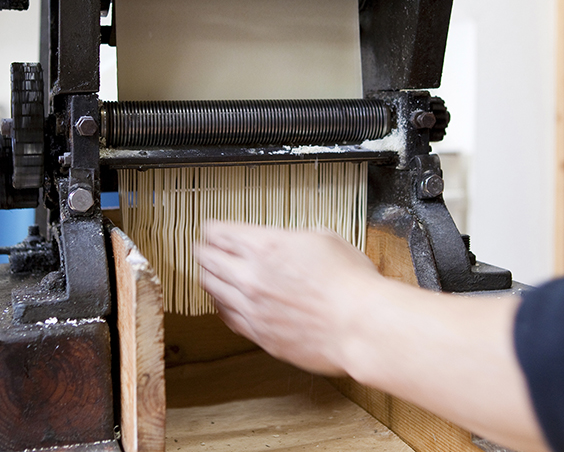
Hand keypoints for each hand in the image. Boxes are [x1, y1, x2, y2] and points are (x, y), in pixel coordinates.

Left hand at [197, 220, 381, 375]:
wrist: (360, 326)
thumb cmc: (351, 284)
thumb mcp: (325, 239)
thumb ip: (295, 238)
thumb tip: (290, 240)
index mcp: (266, 246)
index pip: (219, 233)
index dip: (211, 228)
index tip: (210, 228)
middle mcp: (251, 277)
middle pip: (207, 259)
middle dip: (203, 250)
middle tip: (202, 248)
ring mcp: (252, 309)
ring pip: (211, 289)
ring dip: (207, 277)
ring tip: (209, 272)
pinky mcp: (259, 335)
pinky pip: (227, 317)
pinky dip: (220, 305)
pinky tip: (224, 301)